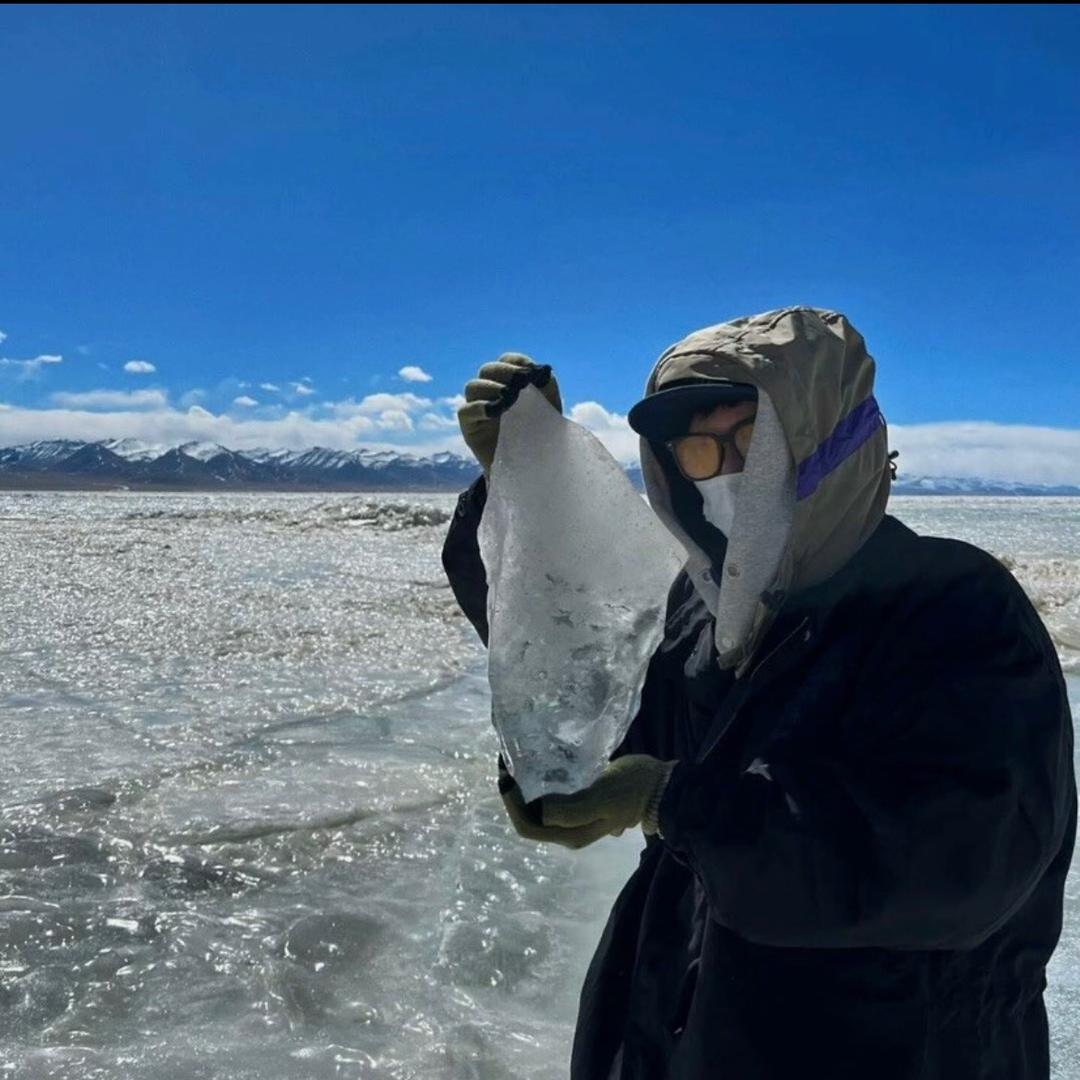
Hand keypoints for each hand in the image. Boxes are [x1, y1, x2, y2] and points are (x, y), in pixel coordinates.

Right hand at [457, 353, 562, 474]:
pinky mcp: (470, 428)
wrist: (533, 469)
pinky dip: (478, 407)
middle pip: (487, 370)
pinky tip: (495, 410)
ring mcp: (478, 409)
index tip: (530, 372)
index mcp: (510, 384)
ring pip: (473, 386)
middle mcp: (491, 393)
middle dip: (504, 372)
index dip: (516, 362)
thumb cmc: (542, 437)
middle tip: (519, 384)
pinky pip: (465, 411)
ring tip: (508, 397)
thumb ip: (546, 385)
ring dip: (491, 387)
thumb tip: (540, 370)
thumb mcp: (550, 408)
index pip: (506, 361)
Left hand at [498, 755, 676, 849]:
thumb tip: (538, 811)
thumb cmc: (630, 790)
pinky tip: (540, 765)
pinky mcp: (581, 804)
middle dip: (514, 794)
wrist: (660, 786)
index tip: (506, 775)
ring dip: (526, 789)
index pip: (527, 825)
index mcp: (570, 835)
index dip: (511, 804)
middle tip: (508, 763)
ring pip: (539, 808)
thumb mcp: (601, 799)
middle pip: (529, 818)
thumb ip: (570, 810)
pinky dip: (540, 784)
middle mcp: (569, 832)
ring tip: (520, 761)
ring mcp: (576, 819)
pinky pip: (552, 798)